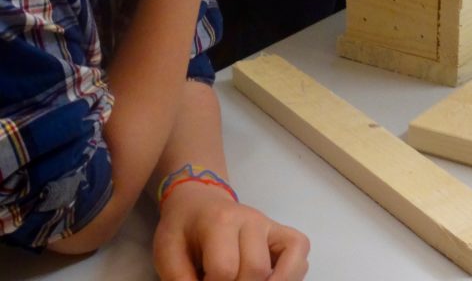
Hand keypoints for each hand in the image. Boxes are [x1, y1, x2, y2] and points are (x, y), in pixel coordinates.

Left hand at [153, 183, 309, 280]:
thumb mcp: (168, 253)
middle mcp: (251, 219)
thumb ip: (180, 280)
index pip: (224, 269)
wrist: (199, 202)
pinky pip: (300, 252)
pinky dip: (292, 274)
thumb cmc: (182, 229)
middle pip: (255, 270)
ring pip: (284, 267)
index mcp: (219, 221)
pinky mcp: (282, 232)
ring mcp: (270, 225)